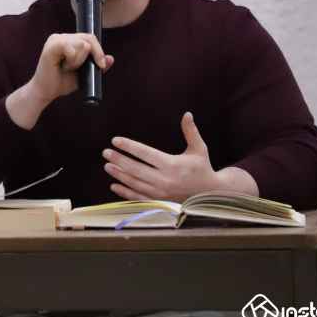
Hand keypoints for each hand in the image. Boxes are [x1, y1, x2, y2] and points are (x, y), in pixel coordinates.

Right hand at [6, 33, 113, 128]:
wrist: (46, 92)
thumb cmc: (62, 82)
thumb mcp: (84, 74)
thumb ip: (97, 66)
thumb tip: (110, 59)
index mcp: (69, 40)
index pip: (90, 38)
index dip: (99, 51)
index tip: (101, 65)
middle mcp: (61, 37)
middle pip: (88, 38)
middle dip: (91, 56)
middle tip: (79, 69)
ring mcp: (55, 40)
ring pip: (81, 44)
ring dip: (78, 60)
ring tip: (67, 68)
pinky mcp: (50, 47)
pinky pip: (70, 48)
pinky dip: (72, 59)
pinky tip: (64, 66)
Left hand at [104, 112, 221, 201]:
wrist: (210, 194)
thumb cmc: (203, 169)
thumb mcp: (199, 149)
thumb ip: (191, 132)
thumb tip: (187, 114)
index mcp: (172, 165)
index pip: (145, 153)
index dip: (129, 146)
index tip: (116, 140)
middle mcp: (165, 179)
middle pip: (136, 168)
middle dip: (119, 159)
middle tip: (106, 152)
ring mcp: (160, 193)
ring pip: (134, 183)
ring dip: (119, 174)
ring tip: (107, 165)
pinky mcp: (159, 202)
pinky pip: (138, 198)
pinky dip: (125, 192)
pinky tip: (114, 185)